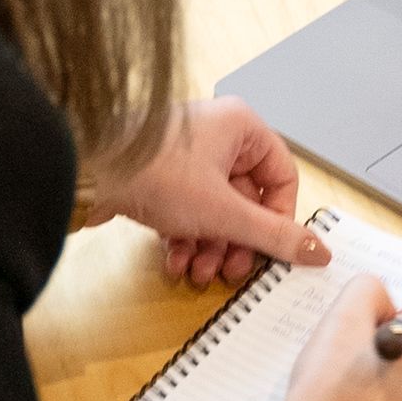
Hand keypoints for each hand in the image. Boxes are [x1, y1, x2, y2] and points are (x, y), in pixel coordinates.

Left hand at [86, 98, 328, 286]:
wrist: (84, 171)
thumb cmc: (151, 171)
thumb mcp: (225, 212)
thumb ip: (274, 235)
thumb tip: (316, 252)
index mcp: (241, 127)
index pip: (281, 177)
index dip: (280, 219)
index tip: (273, 250)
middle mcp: (216, 136)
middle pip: (247, 200)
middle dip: (238, 242)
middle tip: (231, 271)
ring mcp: (186, 157)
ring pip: (216, 211)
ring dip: (211, 248)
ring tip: (198, 273)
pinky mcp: (160, 177)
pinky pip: (188, 212)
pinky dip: (186, 240)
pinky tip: (176, 262)